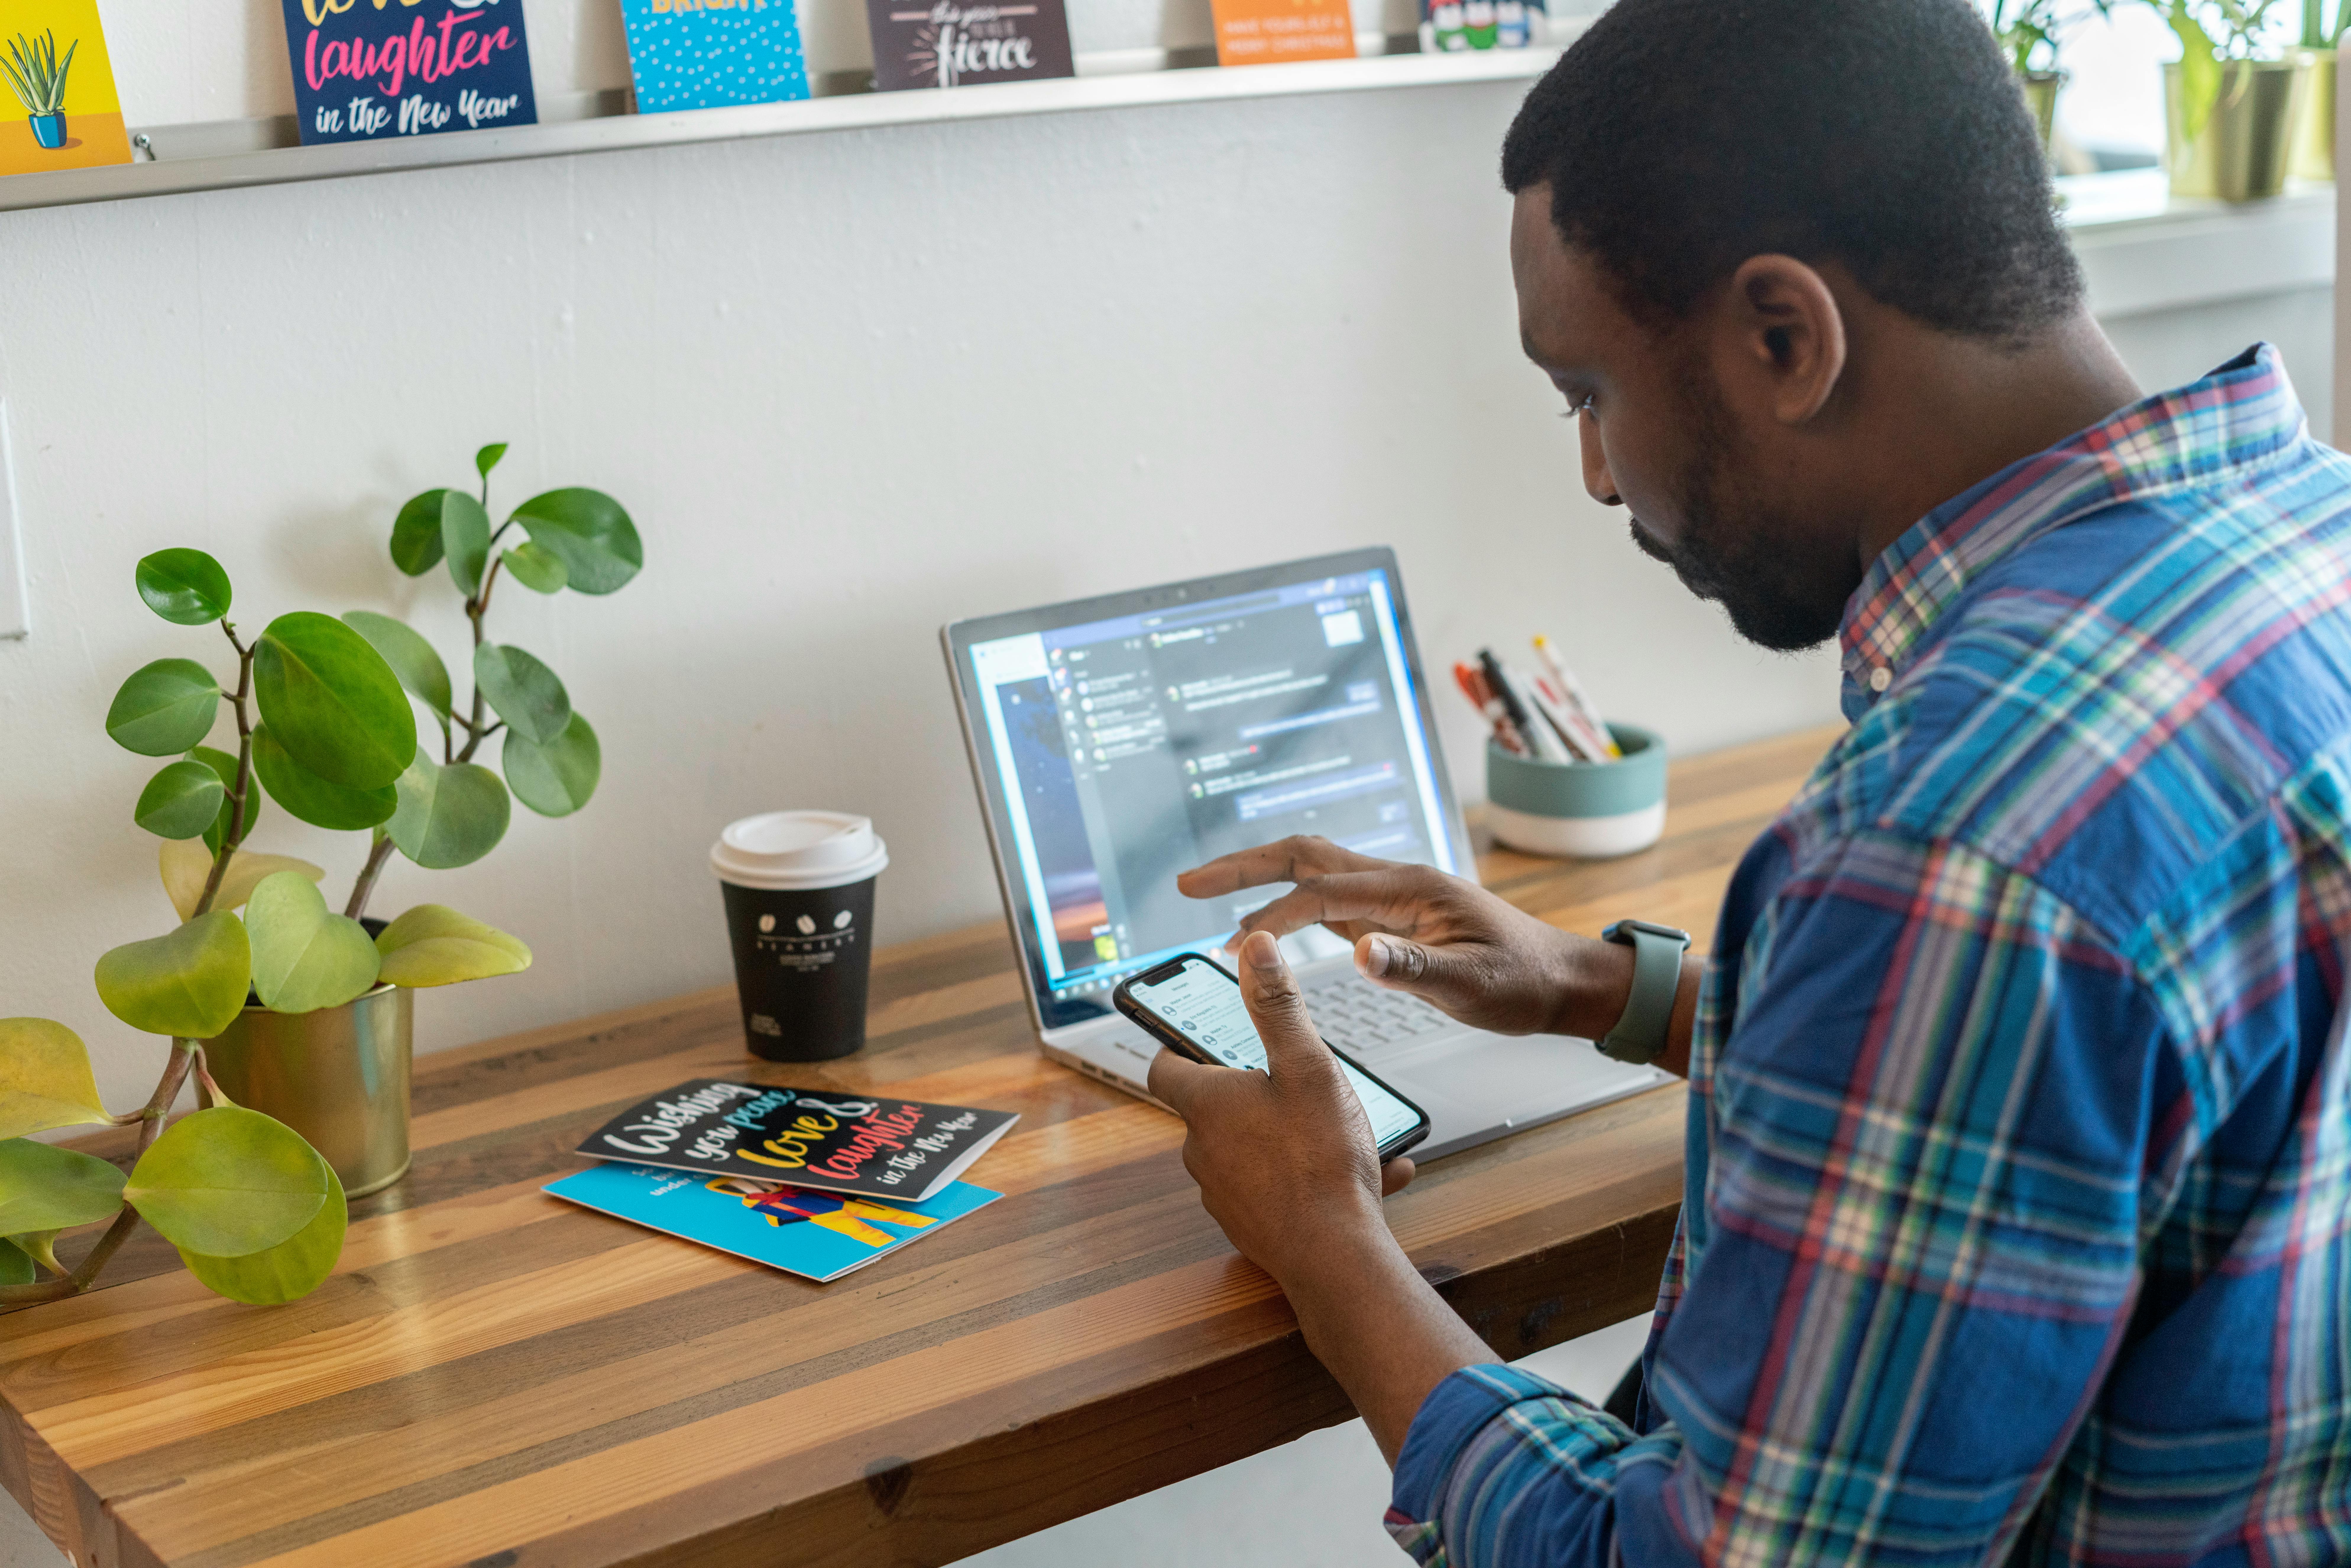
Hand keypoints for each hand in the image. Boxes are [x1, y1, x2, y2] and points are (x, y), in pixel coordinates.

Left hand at [1148, 928, 1493, 1464]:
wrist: (1334, 1256)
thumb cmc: (1319, 1158)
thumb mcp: (1307, 1065)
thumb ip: (1279, 1006)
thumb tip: (1256, 947)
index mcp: (1207, 1105)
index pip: (1165, 1068)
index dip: (1175, 1048)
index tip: (1193, 1038)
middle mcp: (1203, 1151)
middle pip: (1214, 1110)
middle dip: (1256, 1093)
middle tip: (1300, 1084)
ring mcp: (1224, 1194)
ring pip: (1254, 1151)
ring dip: (1296, 1138)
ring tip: (1352, 1135)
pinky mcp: (1252, 1228)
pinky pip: (1280, 1190)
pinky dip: (1314, 1178)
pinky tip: (1371, 1177)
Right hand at [1176, 835, 1638, 1040]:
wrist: (1560, 981)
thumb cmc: (1524, 982)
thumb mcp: (1474, 986)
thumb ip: (1417, 970)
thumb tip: (1360, 955)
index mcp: (1410, 890)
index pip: (1320, 889)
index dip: (1268, 907)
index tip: (1224, 929)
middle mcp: (1396, 883)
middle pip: (1305, 856)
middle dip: (1243, 866)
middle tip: (1187, 884)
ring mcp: (1392, 899)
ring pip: (1314, 872)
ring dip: (1260, 880)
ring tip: (1209, 898)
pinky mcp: (1393, 920)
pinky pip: (1329, 900)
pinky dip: (1289, 905)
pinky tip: (1266, 925)